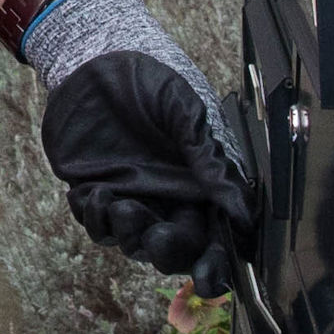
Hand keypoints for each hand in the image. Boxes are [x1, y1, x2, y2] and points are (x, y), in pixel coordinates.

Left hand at [17, 0, 255, 295]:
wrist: (96, 56)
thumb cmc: (150, 76)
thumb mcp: (186, 109)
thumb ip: (209, 158)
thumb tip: (239, 208)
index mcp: (200, 182)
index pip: (215, 234)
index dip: (215, 261)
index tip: (210, 277)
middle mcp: (168, 196)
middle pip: (175, 248)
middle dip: (170, 252)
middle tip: (160, 235)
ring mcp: (131, 195)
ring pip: (135, 242)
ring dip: (131, 234)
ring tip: (122, 205)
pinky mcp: (94, 190)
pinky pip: (97, 223)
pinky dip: (96, 217)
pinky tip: (94, 194)